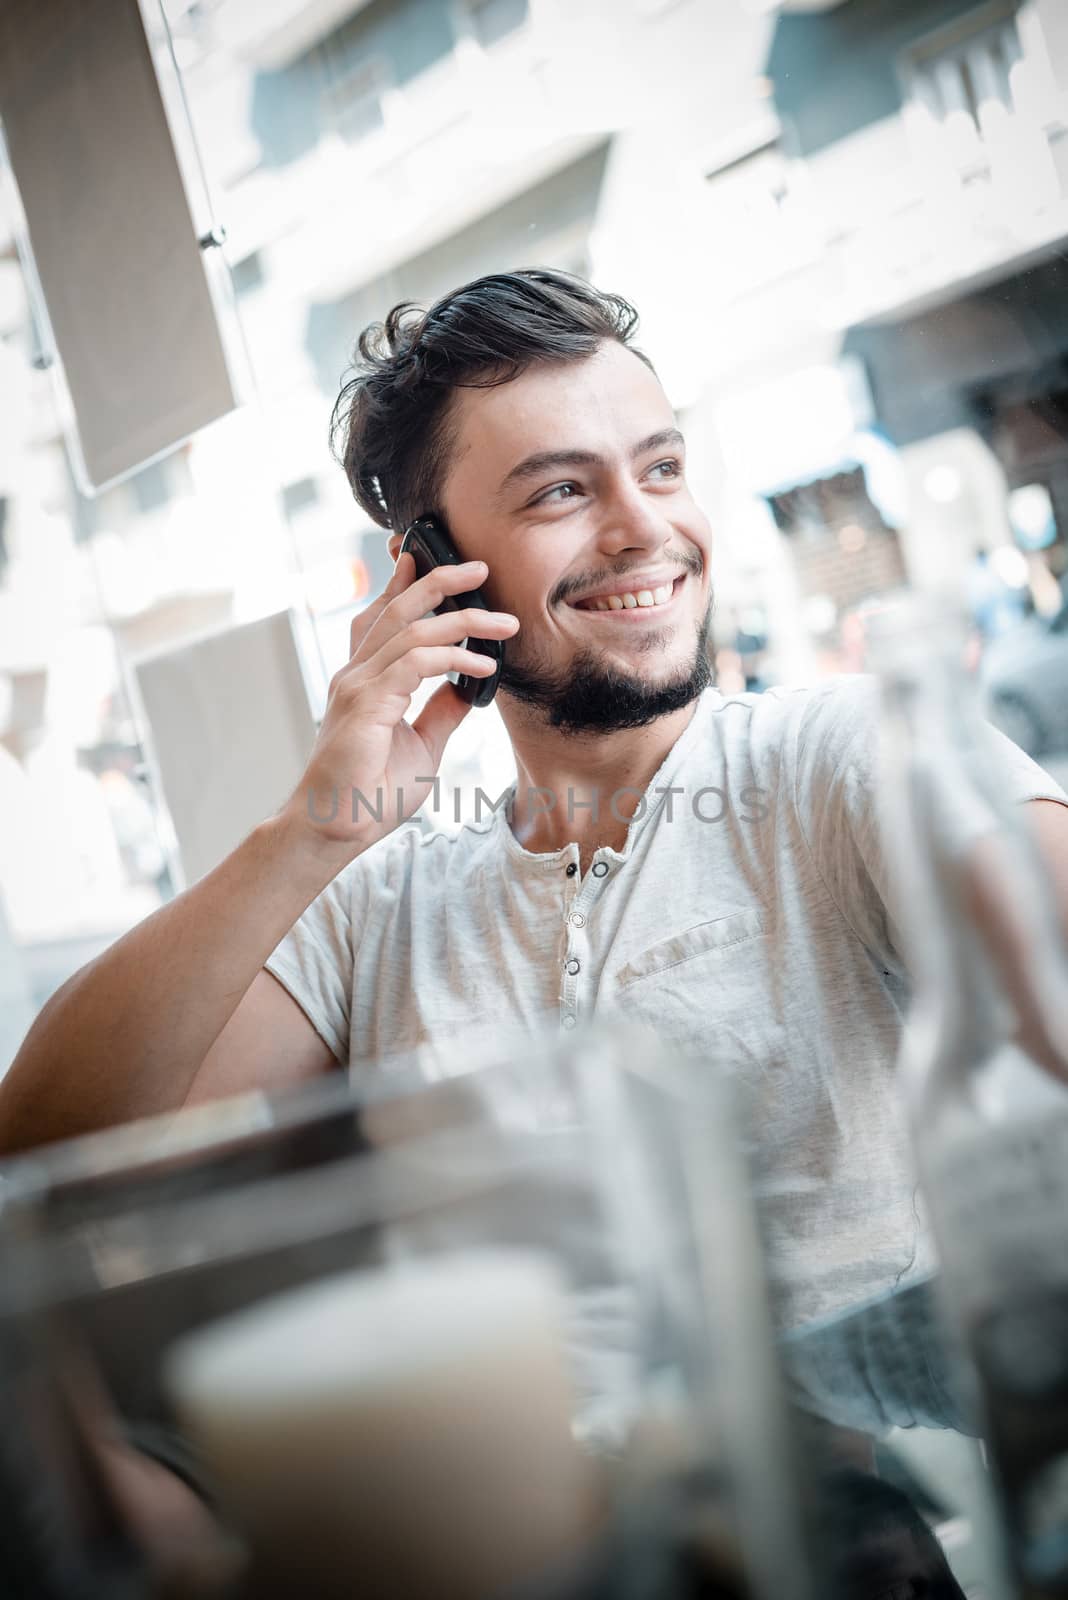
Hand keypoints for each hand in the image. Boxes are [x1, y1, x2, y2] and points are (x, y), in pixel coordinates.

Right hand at [281, 552, 518, 858]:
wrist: (336, 828)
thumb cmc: (368, 794)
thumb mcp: (421, 746)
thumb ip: (440, 713)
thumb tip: (467, 688)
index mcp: (364, 680)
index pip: (382, 618)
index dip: (405, 585)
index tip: (432, 560)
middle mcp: (357, 674)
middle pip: (396, 608)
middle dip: (438, 580)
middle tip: (479, 567)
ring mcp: (357, 685)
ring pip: (411, 629)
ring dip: (463, 619)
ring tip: (504, 624)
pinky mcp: (366, 703)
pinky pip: (416, 663)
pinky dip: (453, 657)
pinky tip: (482, 664)